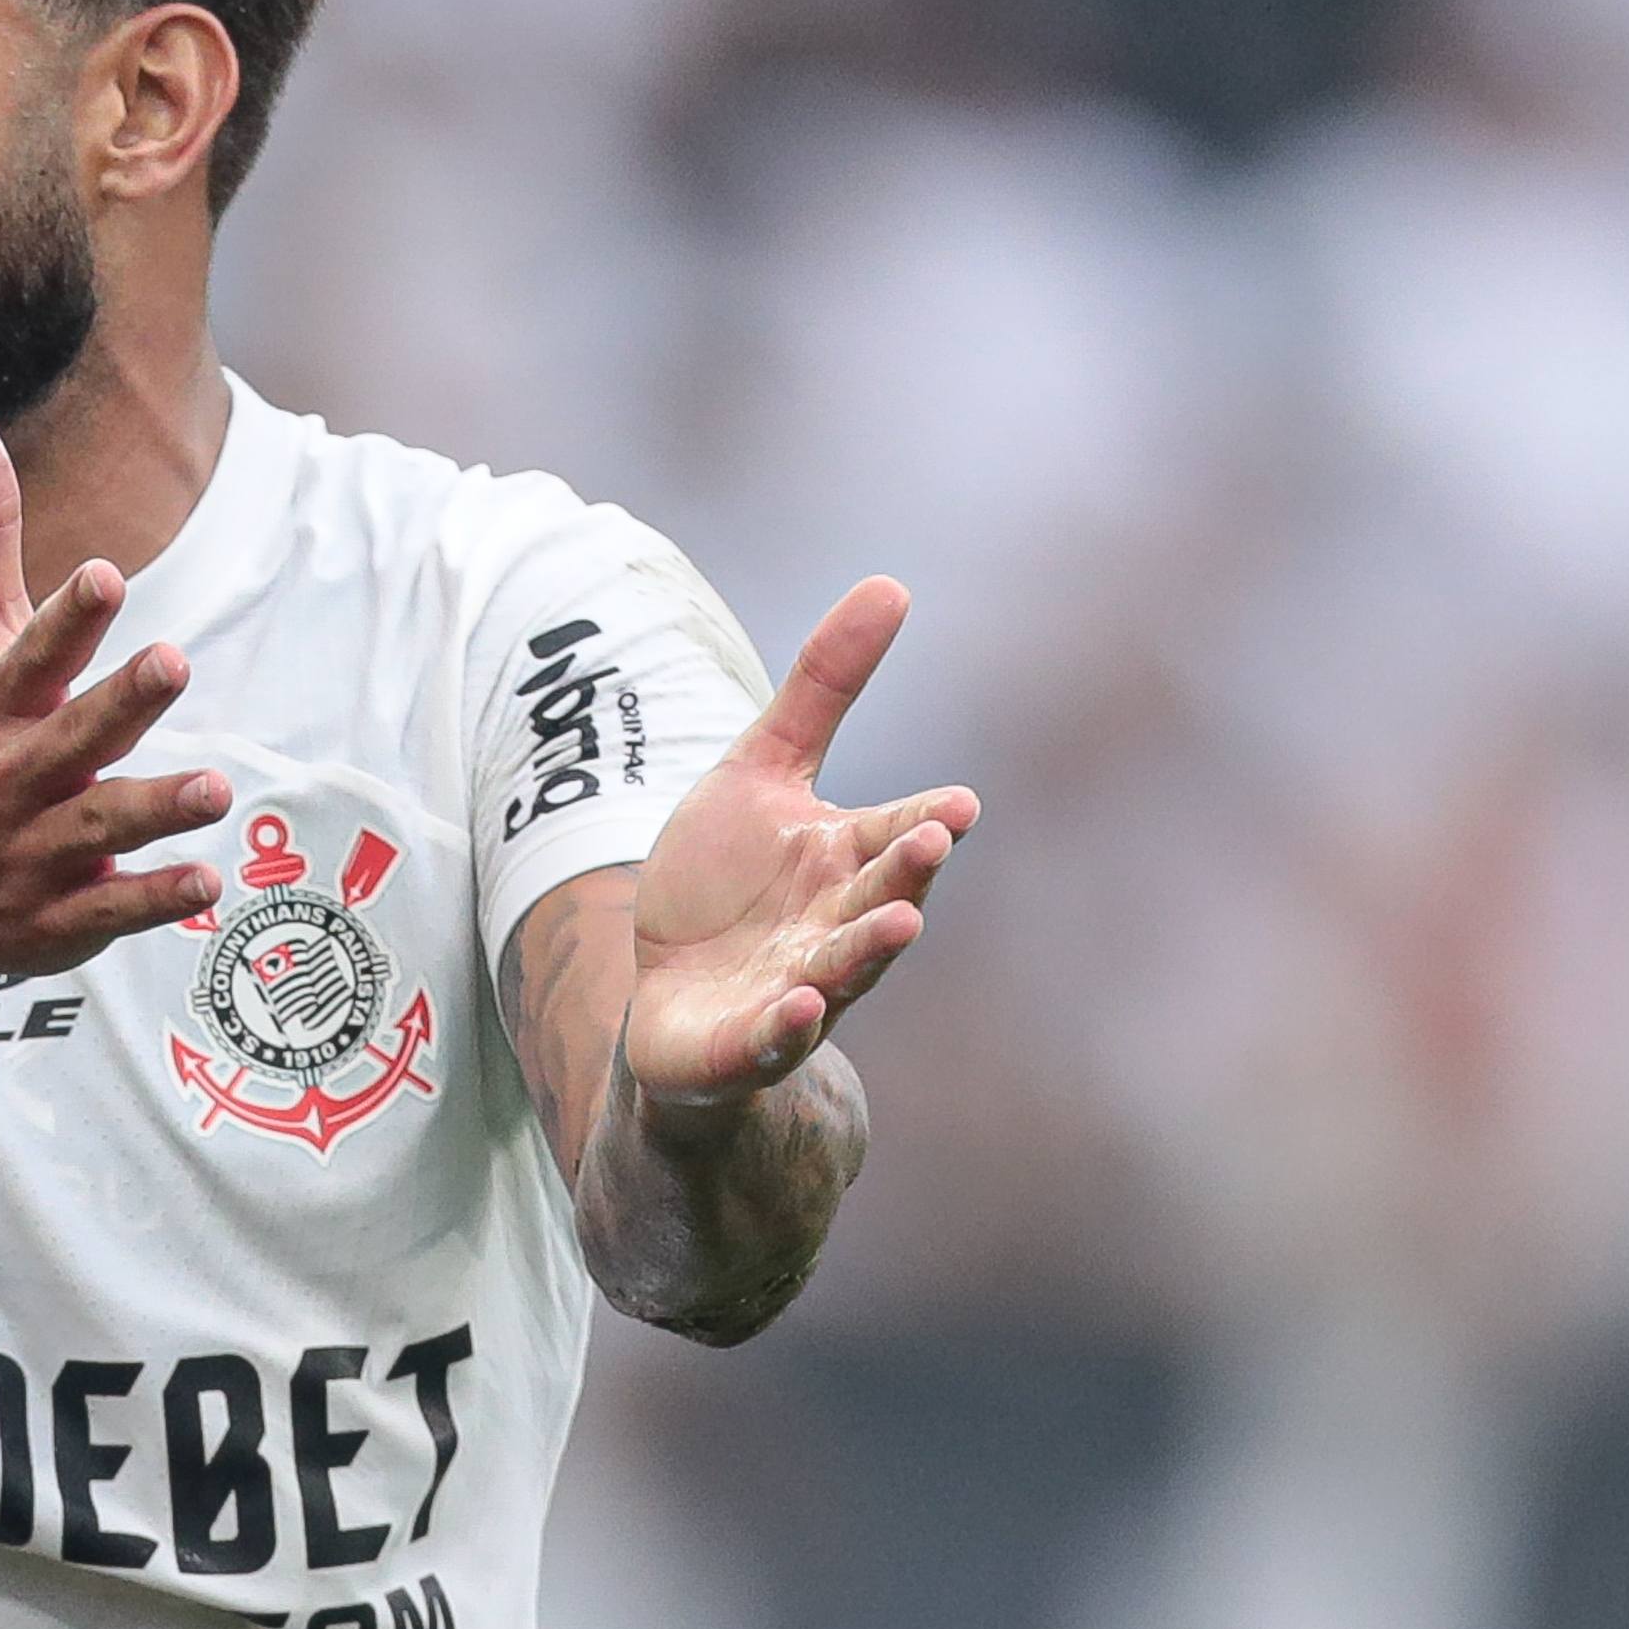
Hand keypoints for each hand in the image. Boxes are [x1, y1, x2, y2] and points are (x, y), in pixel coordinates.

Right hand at [0, 406, 231, 974]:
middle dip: (122, 702)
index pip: (30, 653)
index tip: (105, 576)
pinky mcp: (56, 917)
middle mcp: (9, 776)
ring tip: (216, 789)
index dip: (67, 620)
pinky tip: (207, 884)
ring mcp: (31, 852)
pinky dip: (154, 900)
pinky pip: (110, 909)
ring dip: (155, 808)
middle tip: (175, 662)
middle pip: (71, 736)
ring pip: (98, 828)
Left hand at [626, 577, 974, 1110]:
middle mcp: (834, 925)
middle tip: (934, 842)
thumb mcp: (760, 771)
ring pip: (843, 971)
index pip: (896, 833)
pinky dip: (786, 1025)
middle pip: (880, 897)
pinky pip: (771, 1038)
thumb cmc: (726, 882)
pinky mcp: (745, 1043)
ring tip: (904, 924)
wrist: (672, 995)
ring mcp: (796, 990)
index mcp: (846, 859)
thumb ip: (823, 689)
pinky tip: (797, 1007)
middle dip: (906, 874)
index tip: (957, 805)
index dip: (925, 820)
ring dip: (870, 950)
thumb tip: (892, 584)